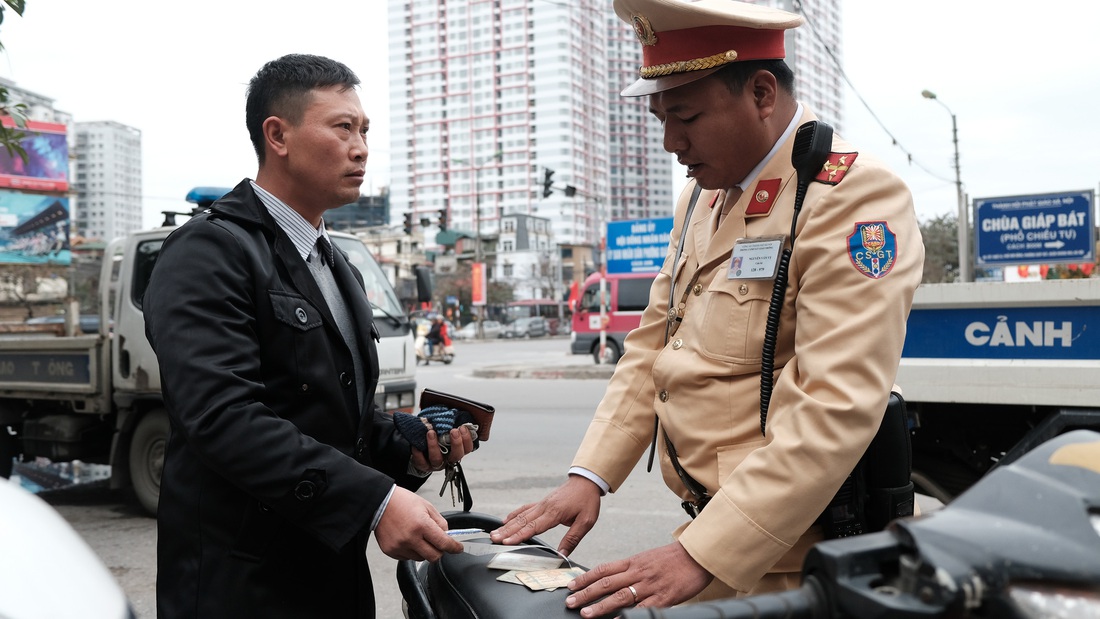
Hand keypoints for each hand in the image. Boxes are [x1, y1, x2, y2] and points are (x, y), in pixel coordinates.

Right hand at [374, 486, 462, 560]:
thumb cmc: (402, 502)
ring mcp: (400, 546)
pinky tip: (407, 539)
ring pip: (420, 558)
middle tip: (438, 543)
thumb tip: (447, 535)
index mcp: (422, 524)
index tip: (458, 548)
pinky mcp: (391, 551)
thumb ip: (439, 522)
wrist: (379, 502)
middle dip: (440, 551)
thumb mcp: (426, 506)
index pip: (444, 543)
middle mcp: (410, 538)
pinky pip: (407, 558)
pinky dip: (411, 551)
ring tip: (418, 536)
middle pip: (434, 557)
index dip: (454, 548)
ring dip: (424, 551)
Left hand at [410, 425, 474, 473]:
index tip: (463, 428)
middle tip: (454, 431)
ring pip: (437, 459)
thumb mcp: (445, 433)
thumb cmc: (436, 441)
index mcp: (456, 451)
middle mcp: (448, 459)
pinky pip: (421, 462)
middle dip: (456, 443)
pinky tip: (416, 446)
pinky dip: (418, 454)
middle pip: (456, 455)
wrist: (422, 456)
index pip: (467, 448)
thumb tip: (453, 412)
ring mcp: (436, 464)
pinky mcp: (423, 466)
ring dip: (434, 446)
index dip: (467, 439)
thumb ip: (450, 426)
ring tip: (431, 432)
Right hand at [489, 475, 600, 555]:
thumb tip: (562, 554)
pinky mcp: (541, 503)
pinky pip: (524, 509)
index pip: (534, 526)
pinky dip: (513, 515)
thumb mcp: (586, 521)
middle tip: (493, 539)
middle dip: (506, 532)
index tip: (507, 542)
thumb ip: (573, 538)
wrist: (586, 481)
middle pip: (522, 521)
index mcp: (554, 513)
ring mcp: (541, 504)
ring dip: (506, 525)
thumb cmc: (587, 501)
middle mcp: (544, 507)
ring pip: (520, 516)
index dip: (519, 535)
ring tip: (494, 533)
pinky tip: (505, 520)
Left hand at [564, 542, 712, 616]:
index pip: (603, 569)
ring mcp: (649, 585)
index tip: (571, 585)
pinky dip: (627, 616)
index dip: (585, 578)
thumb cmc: (674, 558)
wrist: (698, 556)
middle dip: (585, 593)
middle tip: (570, 602)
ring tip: (585, 613)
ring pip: (620, 596)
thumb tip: (614, 579)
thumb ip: (631, 569)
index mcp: (633, 562)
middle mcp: (638, 572)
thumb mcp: (648, 559)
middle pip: (606, 583)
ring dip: (600, 605)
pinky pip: (642, 608)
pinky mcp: (663, 598)